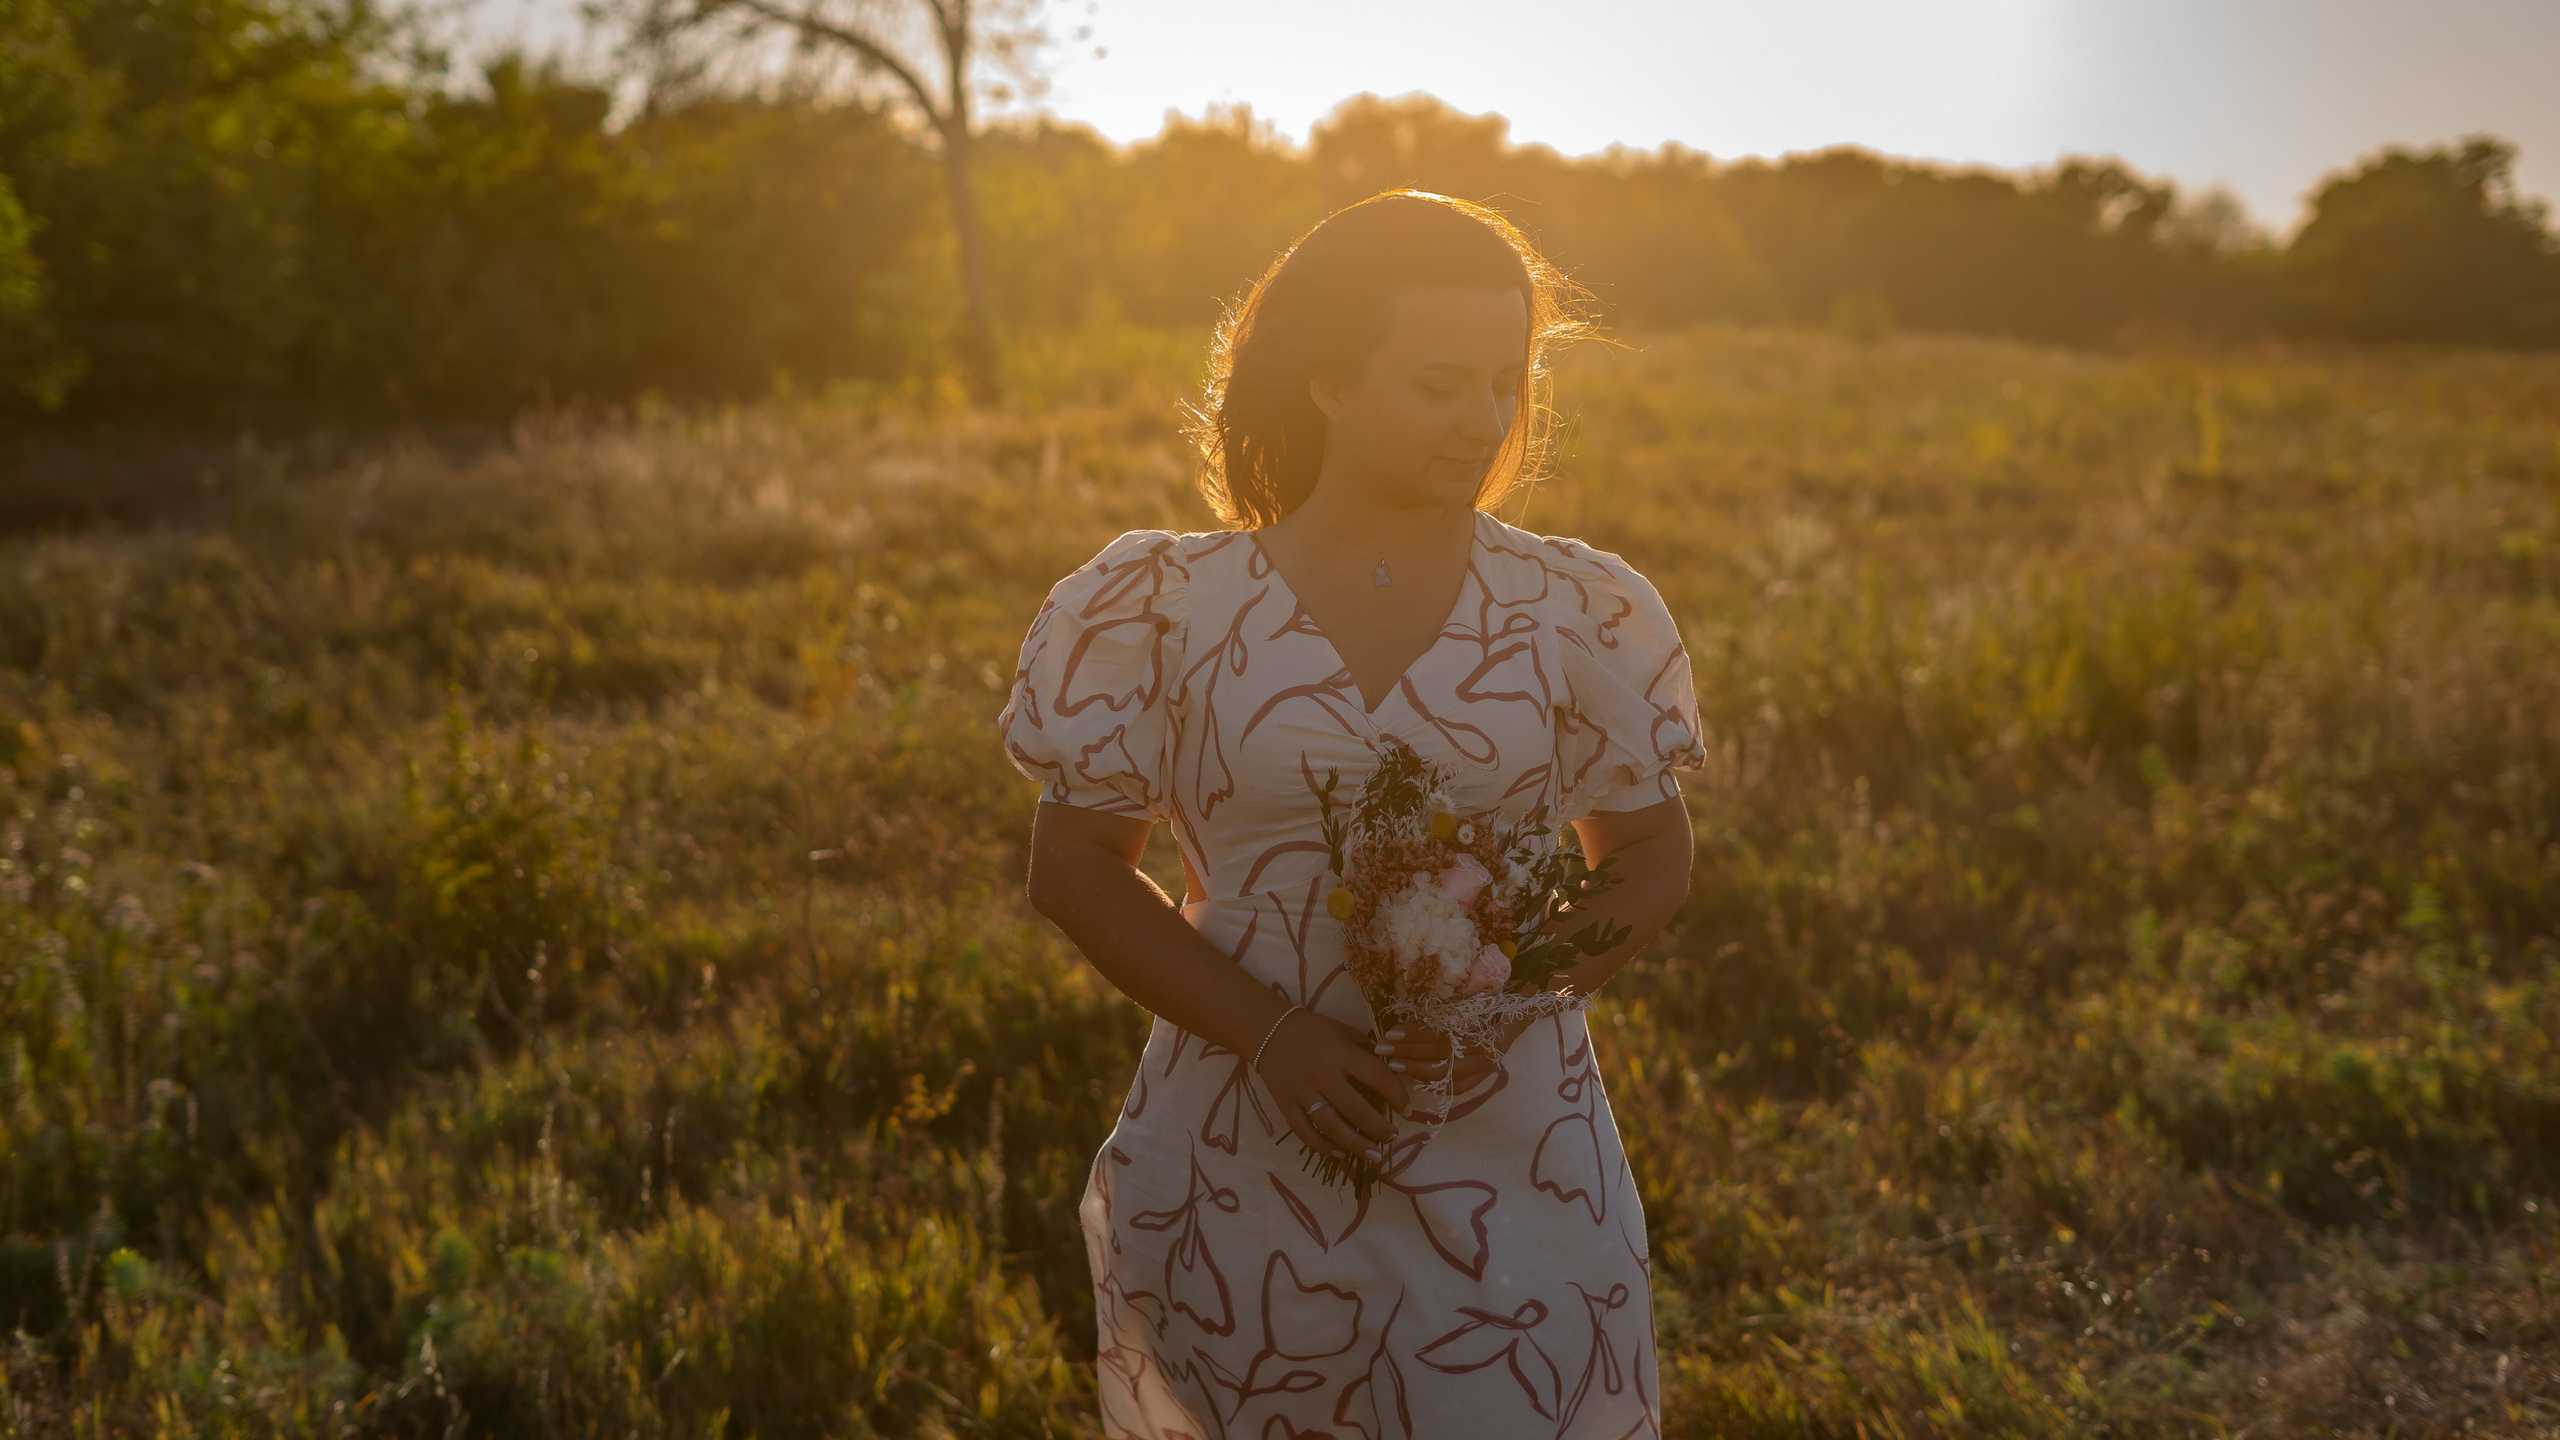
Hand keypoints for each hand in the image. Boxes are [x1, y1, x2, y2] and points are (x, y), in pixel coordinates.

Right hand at [1256, 1009, 1408, 1162]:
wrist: (1268, 1030)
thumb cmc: (1312, 1029)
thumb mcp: (1343, 1031)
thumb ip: (1365, 1050)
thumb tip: (1391, 1069)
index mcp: (1342, 1053)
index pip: (1377, 1078)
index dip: (1397, 1096)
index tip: (1407, 1110)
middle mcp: (1323, 1074)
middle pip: (1356, 1109)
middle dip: (1379, 1128)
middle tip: (1392, 1137)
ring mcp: (1303, 1091)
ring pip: (1332, 1126)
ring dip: (1356, 1143)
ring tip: (1374, 1154)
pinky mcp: (1285, 1103)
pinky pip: (1304, 1131)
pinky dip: (1322, 1145)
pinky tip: (1340, 1152)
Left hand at [1374, 1014, 1538, 1108]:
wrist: (1521, 1016)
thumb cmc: (1493, 1004)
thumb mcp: (1474, 999)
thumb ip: (1448, 1009)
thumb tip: (1410, 1011)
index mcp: (1481, 1025)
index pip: (1442, 1033)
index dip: (1415, 1033)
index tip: (1391, 1031)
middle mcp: (1484, 1048)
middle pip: (1440, 1052)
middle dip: (1408, 1051)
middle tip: (1382, 1048)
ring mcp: (1485, 1066)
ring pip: (1447, 1072)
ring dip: (1416, 1069)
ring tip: (1392, 1063)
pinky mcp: (1484, 1077)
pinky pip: (1458, 1087)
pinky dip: (1436, 1084)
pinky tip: (1415, 1079)